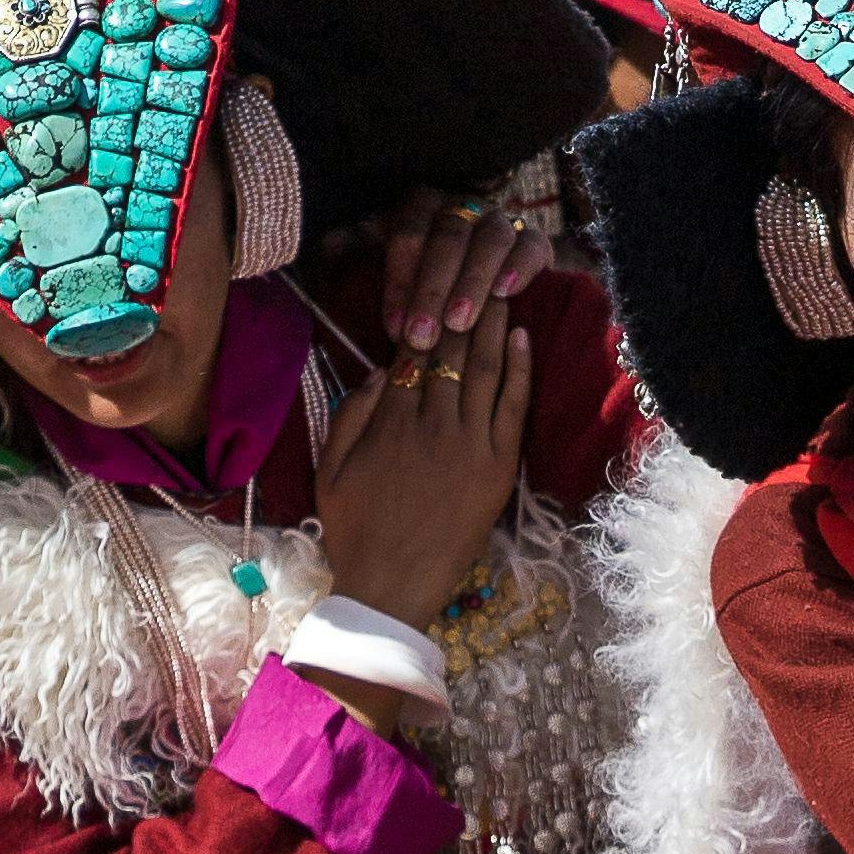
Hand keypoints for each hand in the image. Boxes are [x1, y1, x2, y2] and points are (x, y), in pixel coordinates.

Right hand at [314, 312, 532, 657]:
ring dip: (493, 324)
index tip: (437, 286)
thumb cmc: (355, 532)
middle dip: (464, 305)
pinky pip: (512, 406)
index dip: (425, 317)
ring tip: (503, 287)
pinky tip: (522, 337)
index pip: (412, 354)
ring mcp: (469, 443)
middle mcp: (431, 423)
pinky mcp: (498, 466)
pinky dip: (518, 369)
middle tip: (478, 265)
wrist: (390, 588)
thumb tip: (382, 371)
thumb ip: (352, 415)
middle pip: (450, 350)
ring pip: (483, 368)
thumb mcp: (331, 471)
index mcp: (389, 420)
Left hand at [356, 179, 560, 353]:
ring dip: (472, 282)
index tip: (393, 328)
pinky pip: (530, 245)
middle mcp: (461, 206)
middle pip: (448, 238)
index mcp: (420, 207)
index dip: (399, 280)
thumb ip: (354, 251)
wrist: (479, 275)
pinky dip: (520, 266)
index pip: (407, 234)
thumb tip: (328, 242)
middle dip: (432, 289)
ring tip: (459, 323)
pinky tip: (506, 293)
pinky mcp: (533, 240)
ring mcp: (499, 220)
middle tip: (422, 336)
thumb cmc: (420, 280)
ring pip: (488, 241)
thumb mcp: (381, 260)